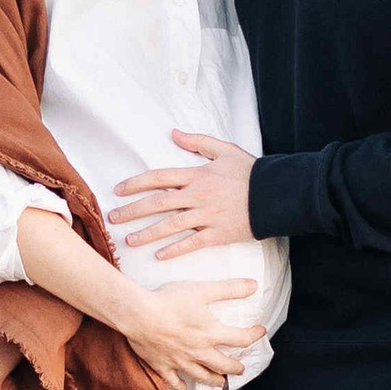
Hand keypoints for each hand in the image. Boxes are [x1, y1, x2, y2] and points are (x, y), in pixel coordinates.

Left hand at [111, 131, 257, 259]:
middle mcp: (197, 196)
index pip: (158, 178)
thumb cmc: (251, 172)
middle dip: (132, 211)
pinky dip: (174, 250)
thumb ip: (198, 143)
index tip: (119, 190)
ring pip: (170, 226)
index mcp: (197, 175)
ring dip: (147, 234)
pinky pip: (192, 243)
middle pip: (157, 203)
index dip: (136, 184)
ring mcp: (207, 216)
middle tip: (113, 219)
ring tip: (129, 241)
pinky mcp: (218, 234)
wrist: (277, 194)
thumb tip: (173, 133)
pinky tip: (158, 256)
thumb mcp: (224, 150)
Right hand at [119, 274, 263, 389]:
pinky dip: (180, 386)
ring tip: (220, 383)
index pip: (241, 339)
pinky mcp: (162, 365)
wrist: (138, 314)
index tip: (260, 331)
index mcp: (211, 333)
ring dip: (214, 381)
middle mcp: (199, 351)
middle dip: (235, 368)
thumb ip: (230, 289)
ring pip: (202, 376)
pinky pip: (173, 381)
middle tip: (241, 369)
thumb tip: (254, 285)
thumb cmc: (169, 301)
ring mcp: (180, 361)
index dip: (254, 335)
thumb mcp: (203, 290)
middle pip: (223, 365)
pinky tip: (183, 388)